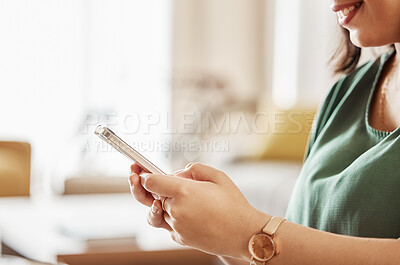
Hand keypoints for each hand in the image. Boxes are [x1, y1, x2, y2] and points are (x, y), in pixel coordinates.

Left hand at [132, 163, 269, 258]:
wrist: (245, 234)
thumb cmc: (234, 204)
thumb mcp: (218, 176)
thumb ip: (194, 169)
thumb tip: (178, 174)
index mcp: (183, 192)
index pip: (151, 182)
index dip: (143, 174)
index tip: (140, 169)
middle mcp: (175, 210)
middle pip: (151, 196)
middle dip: (145, 186)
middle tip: (134, 174)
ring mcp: (176, 227)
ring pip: (156, 212)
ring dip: (157, 203)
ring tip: (163, 196)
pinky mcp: (180, 238)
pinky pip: (168, 225)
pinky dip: (170, 217)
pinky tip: (186, 212)